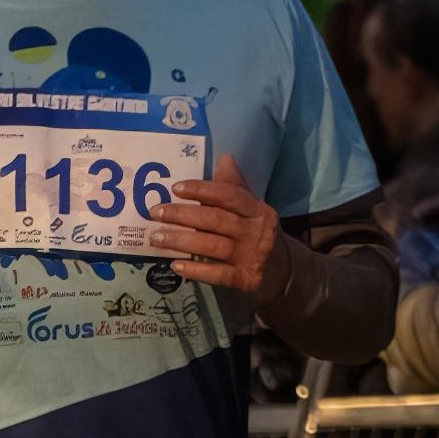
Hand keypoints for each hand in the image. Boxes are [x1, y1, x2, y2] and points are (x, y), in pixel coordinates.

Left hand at [151, 172, 282, 298]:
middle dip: (182, 215)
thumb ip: (235, 187)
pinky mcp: (246, 280)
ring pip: (213, 246)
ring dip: (181, 241)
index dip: (202, 190)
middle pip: (216, 220)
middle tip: (155, 213)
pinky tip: (175, 265)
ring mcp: (252, 256)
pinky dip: (196, 270)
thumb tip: (224, 157)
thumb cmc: (257, 234)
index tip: (175, 188)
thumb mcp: (252, 209)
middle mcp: (256, 232)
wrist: (283, 271)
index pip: (230, 195)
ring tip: (156, 237)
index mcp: (258, 210)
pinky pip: (218, 274)